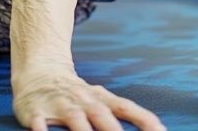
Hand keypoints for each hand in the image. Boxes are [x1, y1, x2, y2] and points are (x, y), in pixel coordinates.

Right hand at [13, 69, 165, 130]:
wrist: (42, 72)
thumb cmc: (78, 94)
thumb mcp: (99, 99)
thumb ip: (119, 114)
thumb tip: (153, 125)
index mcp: (101, 99)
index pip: (126, 108)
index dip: (143, 119)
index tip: (160, 130)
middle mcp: (84, 100)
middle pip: (102, 115)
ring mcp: (61, 105)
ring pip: (75, 119)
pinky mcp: (37, 111)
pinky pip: (39, 124)